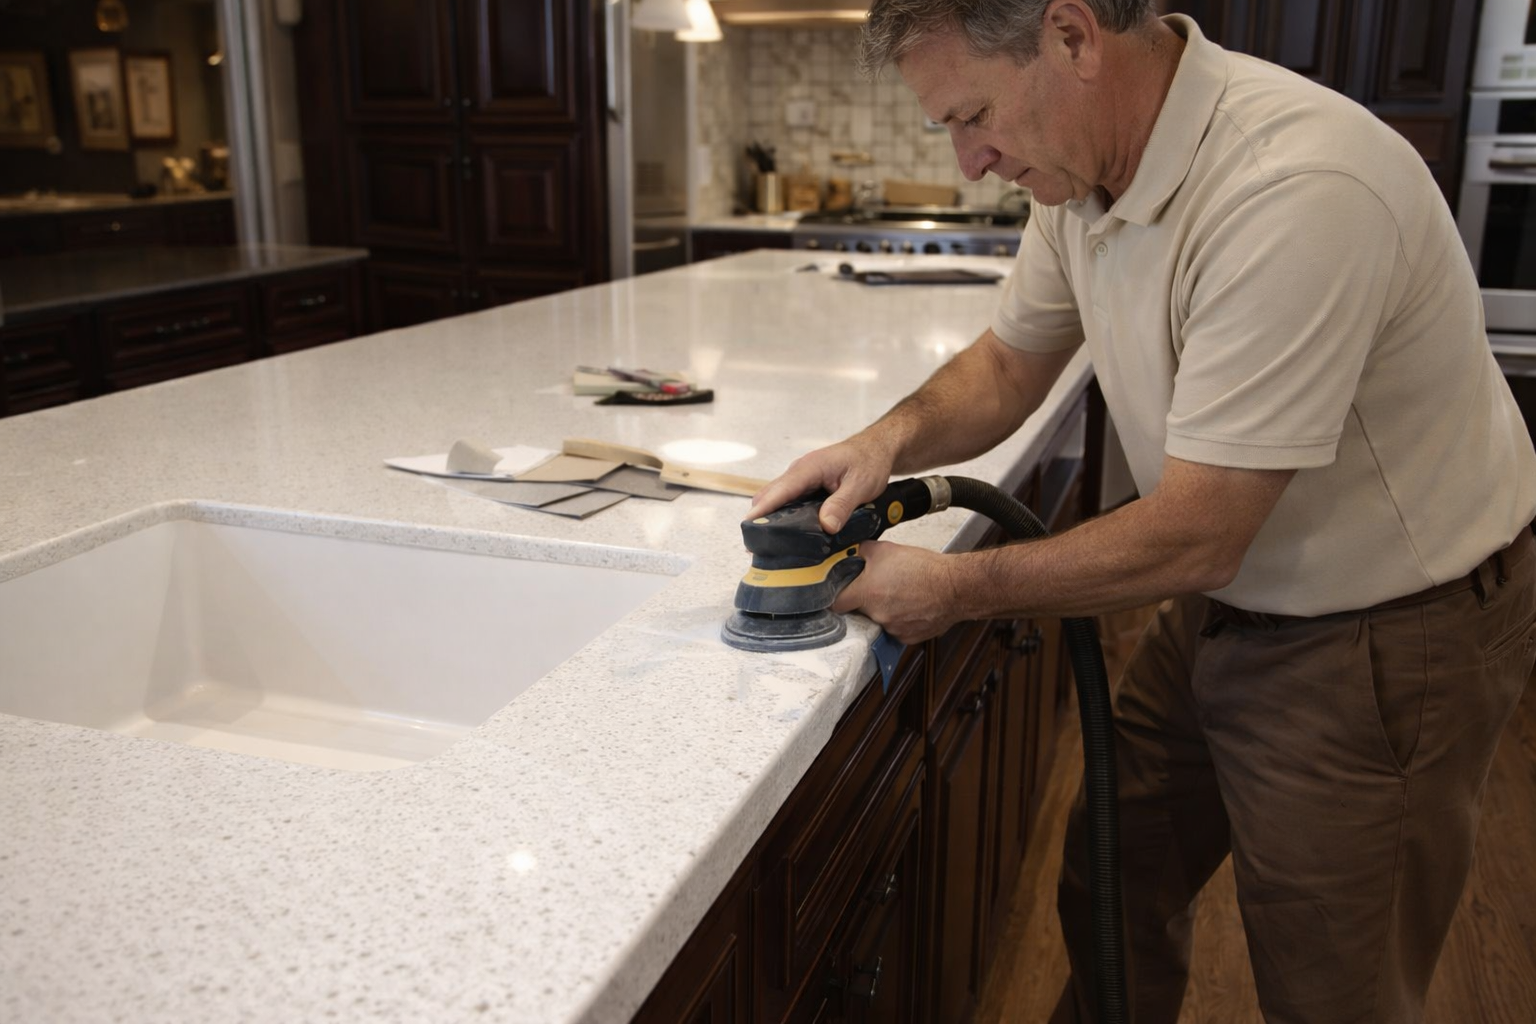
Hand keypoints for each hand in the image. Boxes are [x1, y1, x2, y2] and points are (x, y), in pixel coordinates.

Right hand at [746, 435, 897, 532]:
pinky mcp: (805, 487)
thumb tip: (826, 525)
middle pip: (770, 496)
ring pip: (777, 500)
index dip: (764, 509)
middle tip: (758, 546)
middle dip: (760, 519)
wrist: (876, 449)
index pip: (780, 490)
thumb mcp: (861, 485)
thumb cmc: (869, 461)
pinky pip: (788, 502)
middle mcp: (799, 472)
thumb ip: (842, 505)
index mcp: (810, 468)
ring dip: (771, 519)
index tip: (750, 526)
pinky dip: (783, 517)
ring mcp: (800, 479)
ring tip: (768, 545)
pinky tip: (788, 534)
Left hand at [832, 539, 961, 643]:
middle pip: (860, 611)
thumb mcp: (887, 549)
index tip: (839, 593)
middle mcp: (876, 615)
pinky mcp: (907, 638)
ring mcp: (892, 629)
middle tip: (880, 586)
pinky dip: (901, 620)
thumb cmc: (925, 569)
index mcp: (866, 594)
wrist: (955, 587)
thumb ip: (863, 551)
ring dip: (886, 609)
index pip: (836, 603)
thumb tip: (853, 551)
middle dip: (866, 600)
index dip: (837, 597)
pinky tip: (912, 606)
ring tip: (902, 594)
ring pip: (880, 620)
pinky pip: (897, 629)